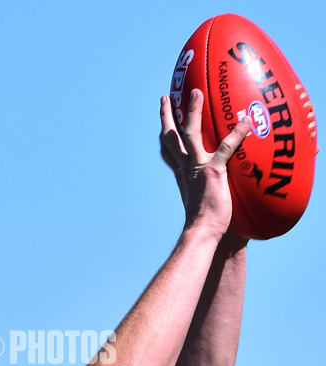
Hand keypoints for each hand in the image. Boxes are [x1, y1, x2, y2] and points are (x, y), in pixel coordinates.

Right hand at [160, 89, 250, 241]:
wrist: (202, 231)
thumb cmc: (204, 222)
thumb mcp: (199, 200)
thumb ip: (204, 188)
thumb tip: (212, 189)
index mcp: (181, 175)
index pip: (169, 152)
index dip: (164, 136)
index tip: (162, 124)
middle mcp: (185, 168)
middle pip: (171, 137)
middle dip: (167, 116)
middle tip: (165, 97)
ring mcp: (198, 168)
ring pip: (190, 134)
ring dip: (192, 112)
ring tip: (195, 92)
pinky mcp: (213, 172)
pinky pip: (225, 148)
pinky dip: (237, 133)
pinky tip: (246, 120)